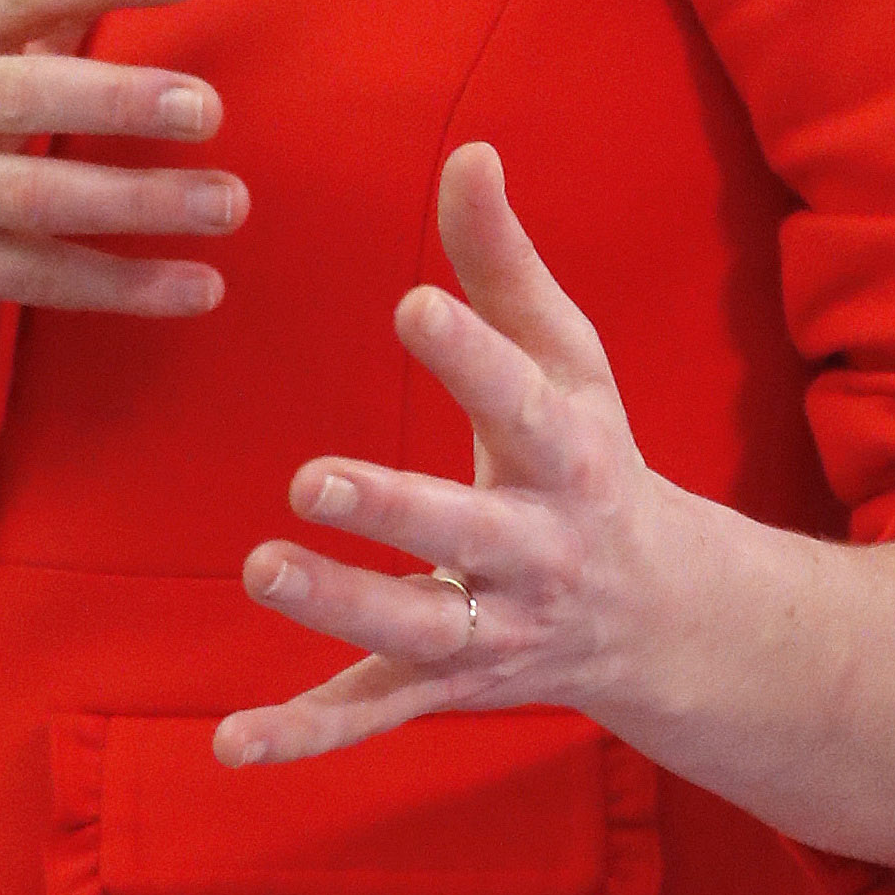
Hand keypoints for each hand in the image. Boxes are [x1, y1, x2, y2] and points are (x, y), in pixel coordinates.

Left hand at [219, 143, 671, 764]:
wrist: (666, 620)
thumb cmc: (593, 461)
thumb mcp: (568, 361)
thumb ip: (505, 264)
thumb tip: (468, 151)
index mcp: (569, 460)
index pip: (521, 404)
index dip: (474, 354)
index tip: (414, 302)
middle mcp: (537, 556)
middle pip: (468, 537)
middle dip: (397, 512)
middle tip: (314, 478)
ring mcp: (491, 633)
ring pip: (414, 634)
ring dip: (340, 608)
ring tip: (263, 567)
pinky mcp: (446, 688)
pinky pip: (372, 716)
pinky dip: (304, 735)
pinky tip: (228, 743)